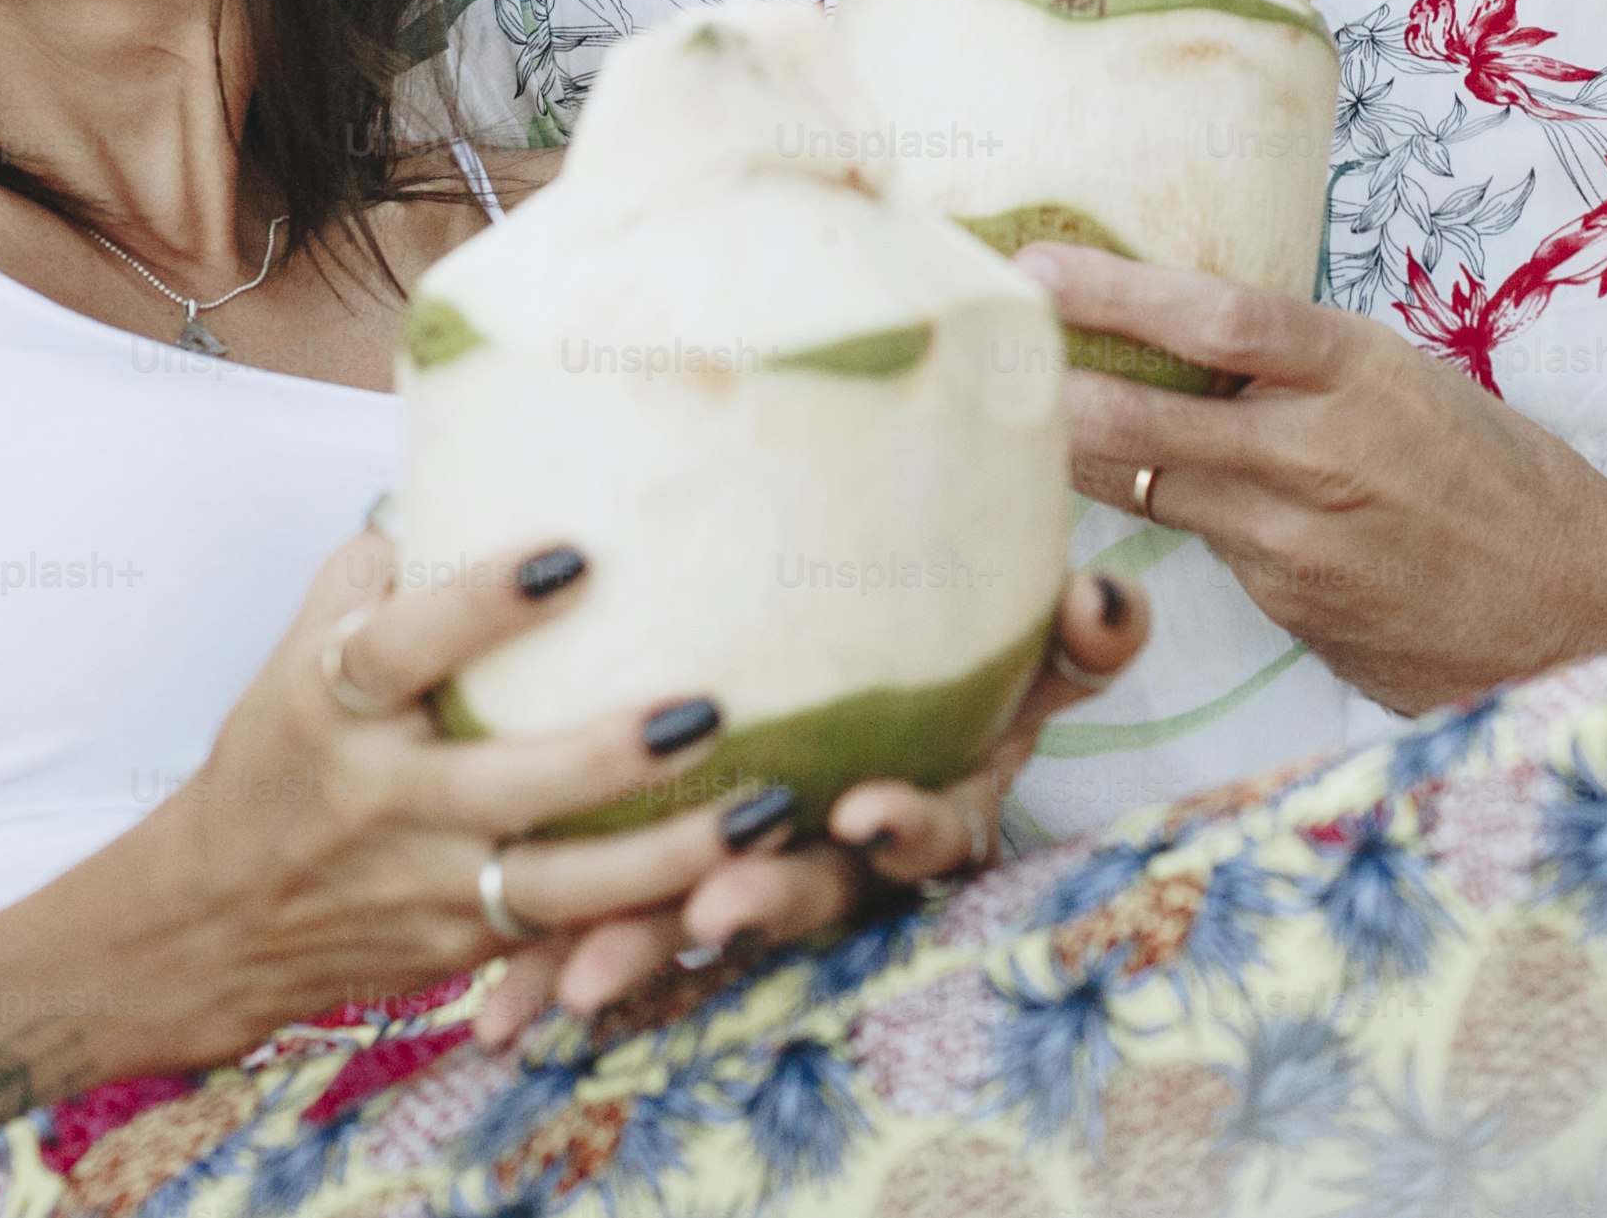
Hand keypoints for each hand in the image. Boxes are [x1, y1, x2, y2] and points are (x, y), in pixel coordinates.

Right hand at [130, 533, 770, 1055]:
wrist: (211, 922)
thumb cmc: (277, 757)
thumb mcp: (295, 654)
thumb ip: (375, 569)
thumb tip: (463, 462)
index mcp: (330, 706)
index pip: (402, 648)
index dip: (481, 604)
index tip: (572, 553)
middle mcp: (379, 800)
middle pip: (504, 784)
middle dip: (609, 755)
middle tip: (707, 707)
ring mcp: (424, 884)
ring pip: (559, 885)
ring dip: (670, 856)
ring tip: (768, 812)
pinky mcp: (461, 946)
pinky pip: (567, 936)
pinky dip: (652, 915)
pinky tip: (739, 881)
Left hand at [462, 565, 1154, 1046]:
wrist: (859, 693)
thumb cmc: (946, 672)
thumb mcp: (1018, 657)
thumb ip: (1072, 638)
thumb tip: (1111, 598)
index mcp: (925, 804)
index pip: (934, 827)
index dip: (907, 826)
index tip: (868, 807)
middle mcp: (841, 859)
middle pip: (811, 895)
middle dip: (762, 907)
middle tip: (714, 906)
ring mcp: (755, 883)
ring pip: (704, 926)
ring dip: (647, 952)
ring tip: (579, 979)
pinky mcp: (668, 892)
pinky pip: (614, 929)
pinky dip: (552, 969)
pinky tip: (495, 1007)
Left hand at [1020, 242, 1606, 715]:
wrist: (1577, 606)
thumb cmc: (1494, 476)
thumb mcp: (1409, 383)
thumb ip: (1304, 364)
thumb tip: (1184, 328)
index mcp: (1362, 370)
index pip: (1220, 317)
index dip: (1117, 288)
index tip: (1038, 263)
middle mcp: (1323, 452)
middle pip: (1150, 415)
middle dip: (1053, 385)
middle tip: (977, 350)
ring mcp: (1299, 539)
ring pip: (1153, 485)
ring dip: (1084, 451)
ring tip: (1017, 411)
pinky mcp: (1287, 604)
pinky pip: (1200, 544)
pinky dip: (1163, 511)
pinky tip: (1126, 491)